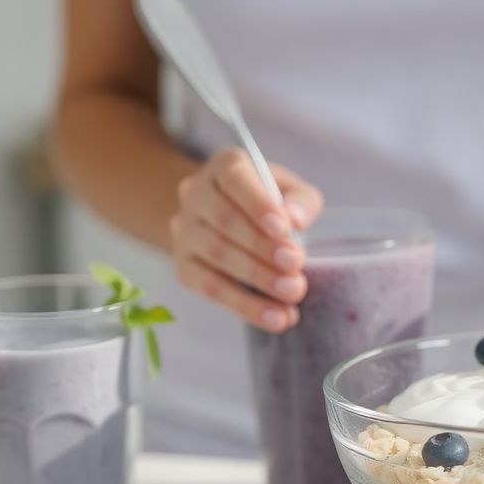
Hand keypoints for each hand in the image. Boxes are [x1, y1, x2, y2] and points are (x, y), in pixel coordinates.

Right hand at [170, 148, 322, 331]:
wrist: (228, 220)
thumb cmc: (268, 202)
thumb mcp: (291, 190)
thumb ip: (300, 201)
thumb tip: (296, 219)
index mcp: (223, 166)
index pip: (234, 179)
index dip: (257, 204)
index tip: (284, 229)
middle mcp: (195, 194)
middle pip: (224, 221)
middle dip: (263, 247)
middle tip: (296, 267)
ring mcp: (184, 232)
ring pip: (216, 255)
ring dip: (257, 278)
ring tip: (292, 294)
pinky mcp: (183, 267)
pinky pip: (210, 288)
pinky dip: (245, 306)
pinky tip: (275, 317)